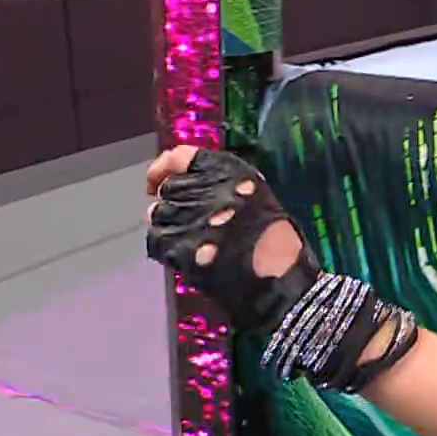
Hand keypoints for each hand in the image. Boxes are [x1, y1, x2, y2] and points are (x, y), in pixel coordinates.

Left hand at [145, 147, 313, 329]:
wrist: (280, 278)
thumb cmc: (278, 240)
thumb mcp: (256, 194)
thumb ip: (223, 186)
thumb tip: (191, 185)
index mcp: (227, 171)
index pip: (179, 157)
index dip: (163, 168)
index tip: (156, 179)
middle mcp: (204, 187)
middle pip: (168, 188)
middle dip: (173, 203)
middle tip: (186, 220)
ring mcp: (187, 217)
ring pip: (158, 215)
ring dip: (169, 226)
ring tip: (191, 240)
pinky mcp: (177, 246)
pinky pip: (156, 242)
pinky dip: (166, 249)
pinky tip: (187, 257)